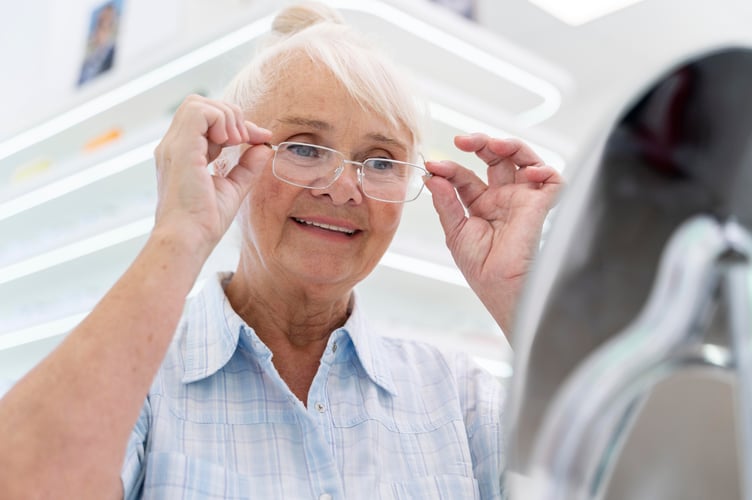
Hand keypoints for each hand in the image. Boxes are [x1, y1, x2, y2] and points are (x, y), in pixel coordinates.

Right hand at [153, 94, 271, 255]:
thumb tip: (264, 145)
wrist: (189, 239)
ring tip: (236, 141)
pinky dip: (220, 119)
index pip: (209, 122)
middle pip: (201, 105)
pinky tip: (231, 141)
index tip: (262, 137)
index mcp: (184, 154)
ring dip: (225, 115)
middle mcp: (175, 146)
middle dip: (232, 115)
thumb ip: (247, 166)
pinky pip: (198, 111)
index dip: (238, 124)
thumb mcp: (233, 188)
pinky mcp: (180, 148)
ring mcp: (174, 145)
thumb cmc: (205, 222)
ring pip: (198, 103)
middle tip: (247, 140)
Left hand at [425, 134, 562, 335]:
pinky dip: (543, 169)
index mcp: (481, 205)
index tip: (433, 166)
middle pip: (496, 158)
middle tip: (462, 140)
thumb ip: (446, 202)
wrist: (500, 287)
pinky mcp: (542, 205)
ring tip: (494, 144)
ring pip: (522, 159)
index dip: (450, 167)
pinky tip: (528, 171)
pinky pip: (552, 179)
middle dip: (481, 144)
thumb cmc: (481, 268)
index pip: (465, 175)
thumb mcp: (455, 231)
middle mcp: (503, 198)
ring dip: (509, 146)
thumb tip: (433, 177)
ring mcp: (522, 199)